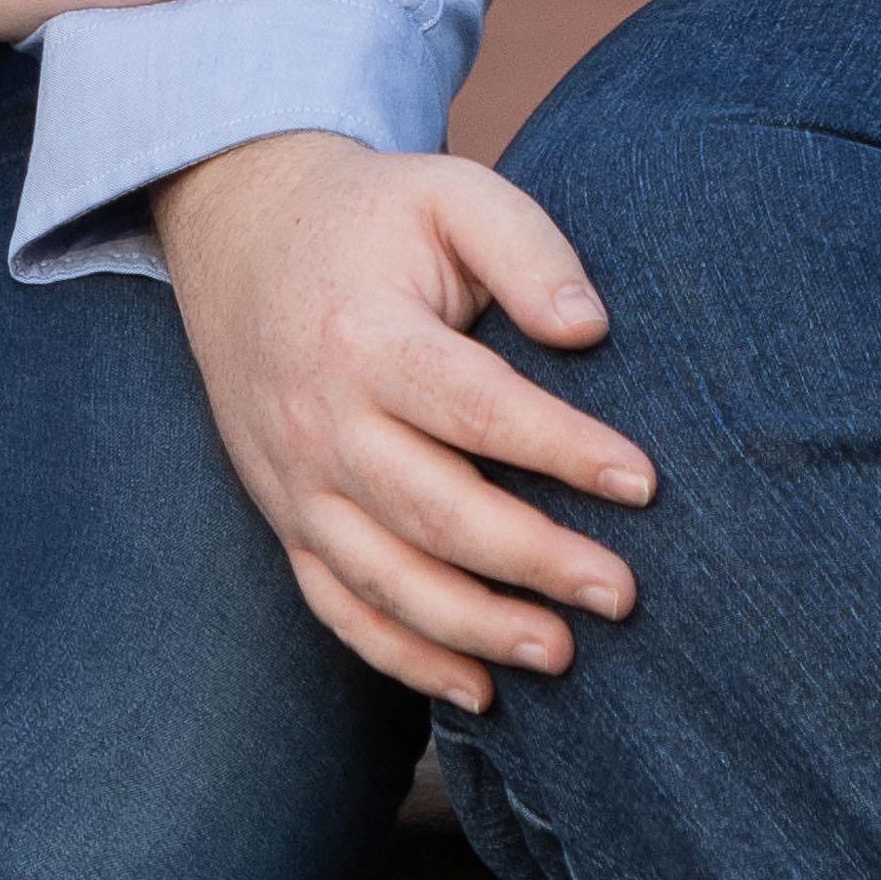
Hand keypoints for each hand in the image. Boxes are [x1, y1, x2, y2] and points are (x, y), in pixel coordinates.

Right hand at [152, 129, 655, 712]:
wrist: (237, 228)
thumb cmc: (370, 216)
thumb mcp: (448, 192)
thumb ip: (525, 248)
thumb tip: (589, 329)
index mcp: (364, 336)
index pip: (473, 406)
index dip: (559, 449)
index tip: (643, 482)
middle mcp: (320, 420)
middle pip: (431, 509)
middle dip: (532, 559)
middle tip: (622, 592)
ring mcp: (294, 481)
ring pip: (383, 578)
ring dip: (473, 627)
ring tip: (562, 652)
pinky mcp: (286, 517)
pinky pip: (338, 606)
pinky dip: (403, 657)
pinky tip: (478, 688)